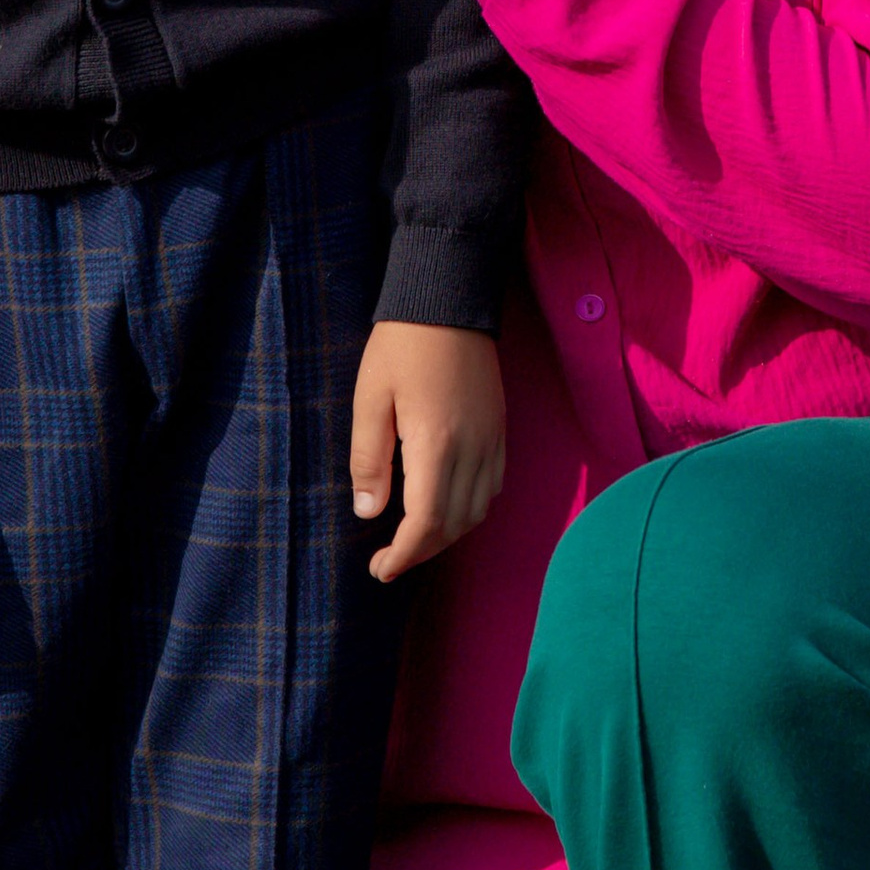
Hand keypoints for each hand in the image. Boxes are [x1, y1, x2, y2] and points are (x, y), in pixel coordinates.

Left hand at [350, 322, 505, 582]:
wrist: (449, 301)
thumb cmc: (401, 346)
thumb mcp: (370, 399)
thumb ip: (369, 459)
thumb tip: (369, 513)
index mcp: (436, 445)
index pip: (426, 523)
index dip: (405, 555)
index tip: (380, 568)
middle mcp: (472, 450)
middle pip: (455, 525)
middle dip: (423, 552)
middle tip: (389, 561)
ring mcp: (492, 441)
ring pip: (478, 511)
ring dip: (447, 535)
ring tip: (414, 539)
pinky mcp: (500, 430)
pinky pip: (492, 487)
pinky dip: (469, 509)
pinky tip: (445, 505)